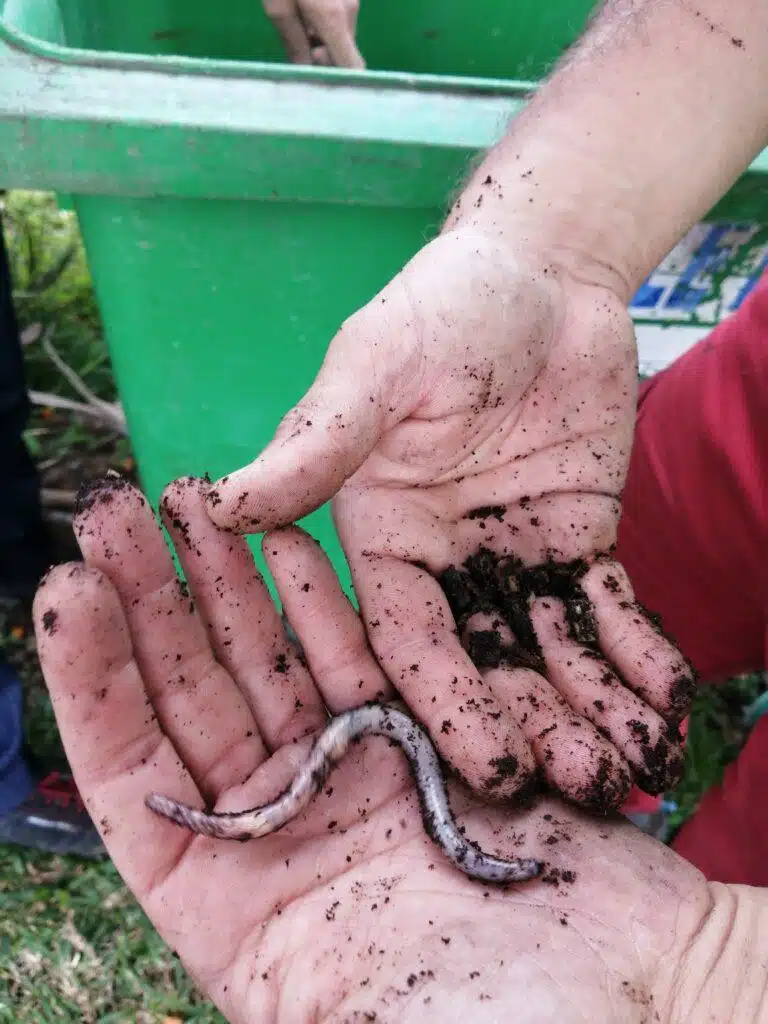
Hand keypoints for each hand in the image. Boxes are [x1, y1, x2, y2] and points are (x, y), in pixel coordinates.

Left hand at [33, 476, 726, 1022]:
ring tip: (190, 501)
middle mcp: (289, 831)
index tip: (68, 594)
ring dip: (227, 581)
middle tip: (111, 514)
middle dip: (151, 603)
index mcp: (240, 910)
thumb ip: (291, 997)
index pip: (135, 778)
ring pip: (271, 661)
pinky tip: (291, 539)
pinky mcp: (426, 736)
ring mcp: (356, 775)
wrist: (647, 996)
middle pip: (195, 697)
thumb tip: (169, 999)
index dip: (93, 686)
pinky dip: (324, 598)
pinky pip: (360, 656)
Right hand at [205, 228, 693, 808]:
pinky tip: (665, 702)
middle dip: (534, 726)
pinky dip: (636, 655)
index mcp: (378, 537)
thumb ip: (315, 442)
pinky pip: (608, 611)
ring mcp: (514, 556)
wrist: (544, 274)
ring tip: (636, 763)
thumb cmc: (444, 308)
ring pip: (550, 652)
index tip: (495, 768)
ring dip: (592, 707)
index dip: (450, 706)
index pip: (409, 640)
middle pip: (487, 663)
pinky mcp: (578, 540)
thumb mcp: (375, 368)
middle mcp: (442, 562)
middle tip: (588, 785)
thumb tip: (218, 502)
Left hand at [263, 0, 363, 67]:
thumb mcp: (278, 6)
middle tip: (300, 45)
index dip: (339, 79)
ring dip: (324, 42)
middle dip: (324, 59)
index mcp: (333, 18)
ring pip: (342, 38)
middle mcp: (349, 11)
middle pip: (345, 54)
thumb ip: (293, 43)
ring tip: (300, 26)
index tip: (316, 72)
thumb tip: (304, 70)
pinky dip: (326, 27)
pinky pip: (341, 21)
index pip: (352, 66)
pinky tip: (307, 14)